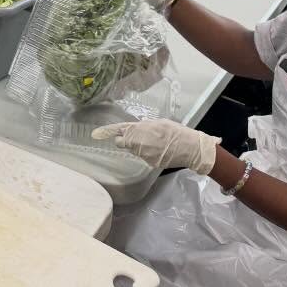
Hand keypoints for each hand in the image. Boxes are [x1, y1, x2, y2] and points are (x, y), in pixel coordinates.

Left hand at [91, 119, 219, 174]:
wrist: (190, 148)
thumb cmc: (176, 132)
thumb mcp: (158, 123)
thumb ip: (144, 126)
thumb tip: (136, 129)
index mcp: (139, 130)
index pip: (118, 131)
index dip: (106, 132)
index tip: (96, 134)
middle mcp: (138, 143)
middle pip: (122, 142)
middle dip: (125, 139)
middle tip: (136, 136)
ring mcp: (143, 154)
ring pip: (134, 150)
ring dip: (138, 146)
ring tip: (155, 142)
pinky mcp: (150, 162)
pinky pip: (143, 156)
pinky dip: (148, 153)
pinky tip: (159, 149)